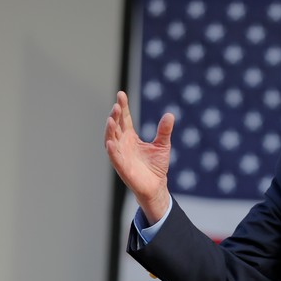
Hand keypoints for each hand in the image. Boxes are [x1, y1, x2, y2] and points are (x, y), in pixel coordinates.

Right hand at [104, 91, 174, 223]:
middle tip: (117, 105)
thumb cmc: (156, 166)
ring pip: (111, 140)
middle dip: (115, 116)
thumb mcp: (163, 145)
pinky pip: (114, 158)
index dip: (122, 107)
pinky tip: (110, 143)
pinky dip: (111, 150)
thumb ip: (164, 131)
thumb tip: (170, 114)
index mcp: (130, 137)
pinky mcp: (122, 168)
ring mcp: (120, 155)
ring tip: (111, 119)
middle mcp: (122, 144)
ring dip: (110, 130)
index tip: (121, 94)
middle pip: (116, 126)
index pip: (124, 119)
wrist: (156, 186)